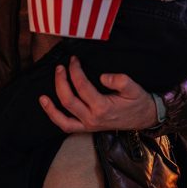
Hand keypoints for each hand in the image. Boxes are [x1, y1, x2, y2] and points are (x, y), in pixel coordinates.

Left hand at [38, 56, 157, 132]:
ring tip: (42, 96)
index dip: (75, 71)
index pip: (81, 86)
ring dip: (51, 107)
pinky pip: (67, 126)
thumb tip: (103, 76)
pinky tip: (49, 107)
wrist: (144, 118)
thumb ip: (120, 80)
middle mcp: (92, 118)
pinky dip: (56, 118)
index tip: (73, 60)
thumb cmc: (138, 102)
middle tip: (60, 68)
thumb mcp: (134, 88)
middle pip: (68, 100)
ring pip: (63, 119)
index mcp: (102, 107)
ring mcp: (88, 125)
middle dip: (61, 81)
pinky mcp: (87, 128)